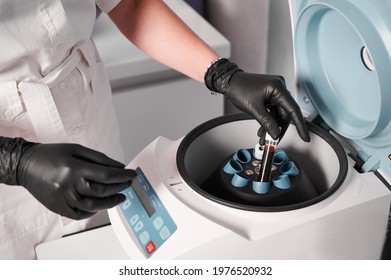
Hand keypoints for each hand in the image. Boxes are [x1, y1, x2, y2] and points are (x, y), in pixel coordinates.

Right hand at [16, 143, 135, 219]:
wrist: (26, 165)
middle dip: (120, 187)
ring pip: (94, 206)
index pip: (106, 175)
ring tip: (120, 196)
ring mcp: (63, 199)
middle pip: (103, 191)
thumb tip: (119, 166)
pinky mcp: (58, 208)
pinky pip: (80, 214)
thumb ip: (100, 158)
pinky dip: (94, 211)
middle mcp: (69, 185)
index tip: (132, 174)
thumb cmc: (51, 154)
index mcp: (74, 168)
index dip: (123, 176)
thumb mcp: (77, 149)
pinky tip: (102, 204)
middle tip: (128, 183)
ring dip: (111, 202)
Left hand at [204, 59, 309, 143]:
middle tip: (274, 142)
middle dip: (279, 129)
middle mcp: (279, 88)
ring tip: (264, 139)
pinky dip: (268, 121)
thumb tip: (276, 134)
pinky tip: (262, 131)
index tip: (305, 137)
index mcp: (278, 87)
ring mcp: (274, 91)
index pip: (293, 109)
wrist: (229, 82)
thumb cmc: (239, 89)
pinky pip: (273, 111)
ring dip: (272, 127)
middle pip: (285, 114)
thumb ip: (267, 122)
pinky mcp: (269, 95)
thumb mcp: (254, 109)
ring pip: (278, 114)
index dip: (300, 125)